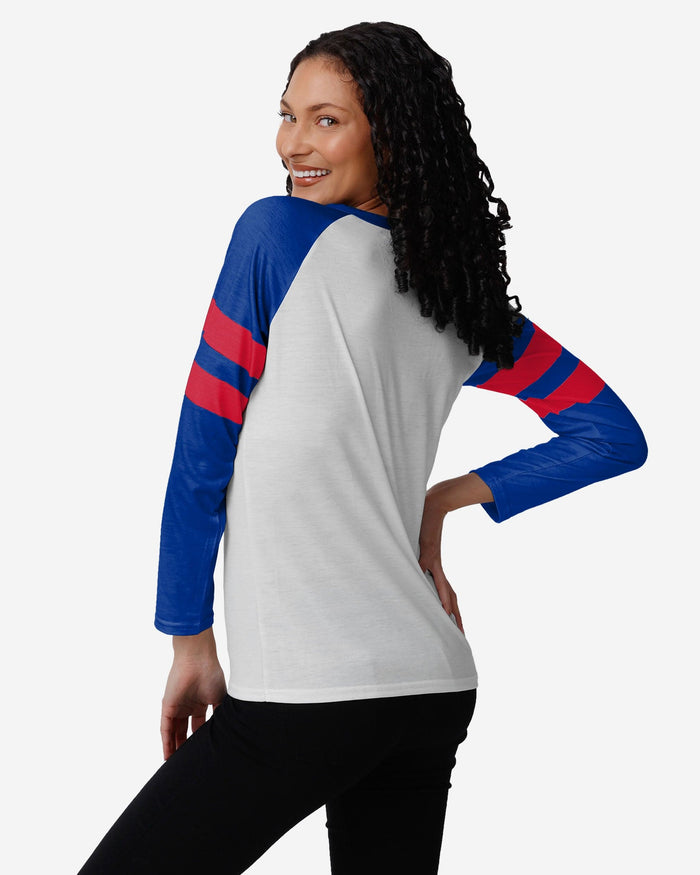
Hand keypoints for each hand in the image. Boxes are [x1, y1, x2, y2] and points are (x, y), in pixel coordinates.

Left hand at [160, 653, 226, 760]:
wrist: (198, 659)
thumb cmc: (211, 673)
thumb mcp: (220, 698)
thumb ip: (220, 715)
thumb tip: (225, 733)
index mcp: (202, 702)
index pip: (199, 726)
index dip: (200, 740)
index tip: (203, 752)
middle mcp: (188, 705)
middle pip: (185, 731)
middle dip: (186, 746)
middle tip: (188, 763)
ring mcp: (177, 706)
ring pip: (174, 732)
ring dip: (175, 748)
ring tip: (176, 765)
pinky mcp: (167, 707)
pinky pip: (165, 728)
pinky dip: (166, 742)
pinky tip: (168, 755)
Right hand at [418, 490, 464, 633]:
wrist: (433, 502)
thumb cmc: (423, 521)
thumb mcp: (418, 542)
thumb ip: (413, 553)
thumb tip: (406, 563)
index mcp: (435, 567)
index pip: (446, 592)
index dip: (450, 608)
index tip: (455, 625)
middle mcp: (436, 566)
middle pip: (450, 595)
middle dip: (455, 616)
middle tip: (462, 635)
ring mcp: (433, 559)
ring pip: (444, 588)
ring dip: (448, 606)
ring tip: (452, 622)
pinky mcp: (429, 551)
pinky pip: (430, 573)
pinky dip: (435, 588)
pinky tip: (437, 601)